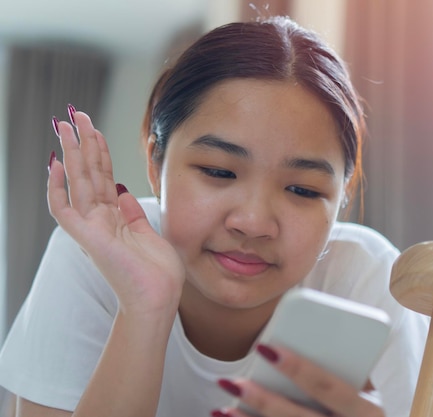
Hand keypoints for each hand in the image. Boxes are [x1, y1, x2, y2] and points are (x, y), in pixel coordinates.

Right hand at [48, 106, 184, 315]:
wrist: (158, 299)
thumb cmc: (157, 272)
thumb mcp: (148, 232)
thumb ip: (132, 212)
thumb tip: (121, 193)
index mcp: (114, 218)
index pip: (102, 176)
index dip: (98, 151)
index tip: (94, 128)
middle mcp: (100, 219)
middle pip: (87, 172)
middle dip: (82, 142)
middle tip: (74, 114)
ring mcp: (91, 227)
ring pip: (77, 181)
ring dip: (73, 151)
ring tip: (66, 124)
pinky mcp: (88, 237)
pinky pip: (65, 209)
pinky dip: (58, 187)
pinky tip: (58, 163)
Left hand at [213, 344, 385, 416]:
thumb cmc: (359, 409)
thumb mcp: (364, 391)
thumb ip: (343, 368)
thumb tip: (303, 336)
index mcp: (368, 410)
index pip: (329, 387)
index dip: (298, 368)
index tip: (266, 348)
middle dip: (264, 400)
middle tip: (234, 382)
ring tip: (224, 405)